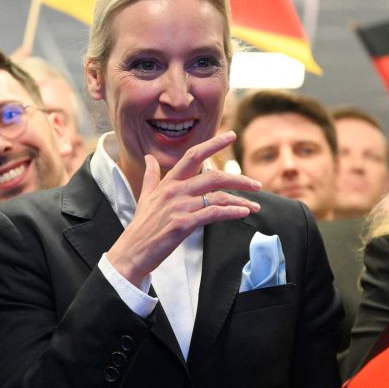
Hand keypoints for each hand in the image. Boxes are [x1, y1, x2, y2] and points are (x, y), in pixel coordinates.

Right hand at [106, 131, 260, 286]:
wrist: (131, 251)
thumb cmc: (140, 226)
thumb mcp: (145, 196)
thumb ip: (151, 176)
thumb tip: (149, 157)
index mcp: (168, 182)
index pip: (193, 156)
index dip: (213, 144)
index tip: (231, 135)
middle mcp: (174, 191)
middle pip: (214, 176)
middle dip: (239, 179)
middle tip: (256, 184)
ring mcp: (179, 206)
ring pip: (218, 196)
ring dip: (240, 200)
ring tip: (255, 206)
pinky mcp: (183, 224)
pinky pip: (214, 213)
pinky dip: (232, 212)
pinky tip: (243, 212)